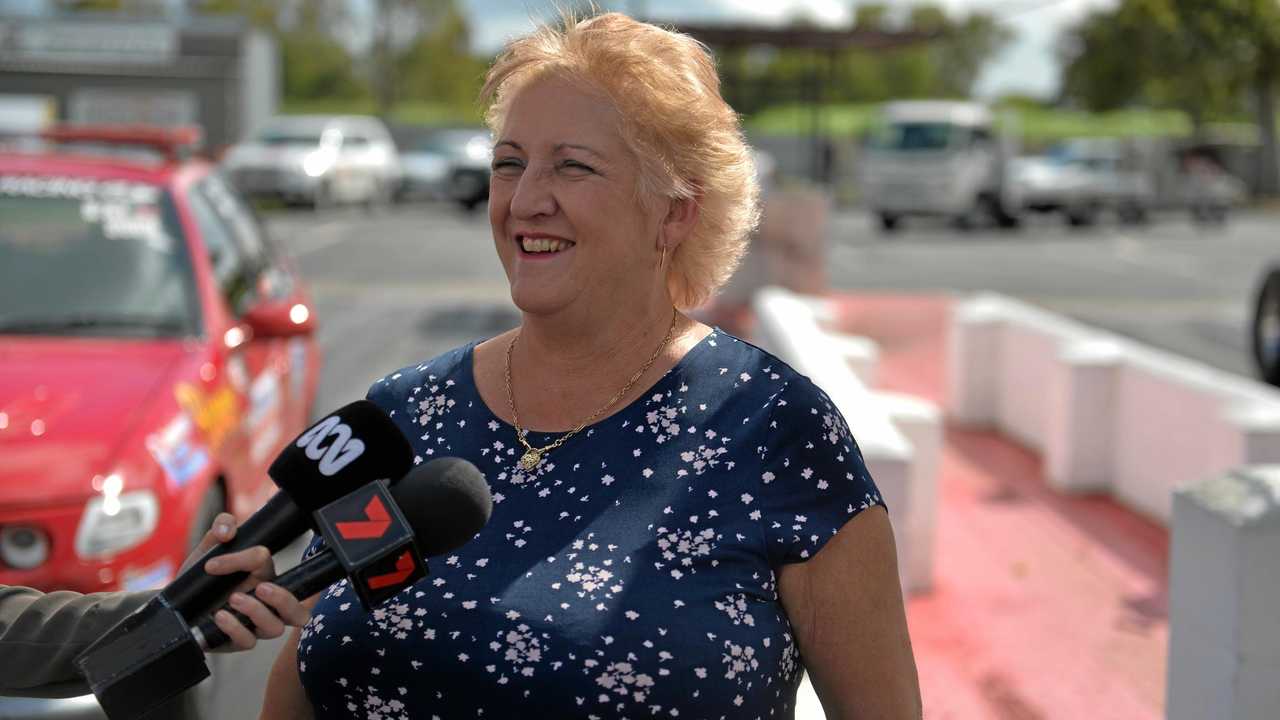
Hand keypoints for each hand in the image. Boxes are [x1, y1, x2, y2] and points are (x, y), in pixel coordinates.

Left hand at [181, 512, 310, 652]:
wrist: (175, 606)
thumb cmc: (199, 578)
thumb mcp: (207, 548)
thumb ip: (221, 526)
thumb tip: (228, 531)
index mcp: (263, 576)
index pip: (266, 564)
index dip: (243, 559)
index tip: (212, 563)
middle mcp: (265, 603)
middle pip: (297, 610)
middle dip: (283, 599)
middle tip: (261, 588)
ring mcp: (253, 625)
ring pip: (275, 628)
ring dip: (256, 612)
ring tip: (232, 600)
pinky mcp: (238, 641)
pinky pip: (248, 642)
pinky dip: (235, 629)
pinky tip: (219, 617)